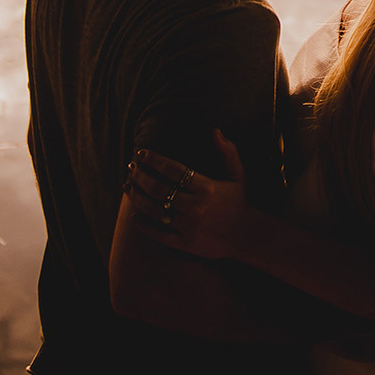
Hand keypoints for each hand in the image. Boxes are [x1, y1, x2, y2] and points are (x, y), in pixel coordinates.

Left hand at [127, 130, 247, 259]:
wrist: (246, 235)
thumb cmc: (239, 201)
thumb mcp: (238, 174)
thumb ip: (228, 152)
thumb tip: (215, 131)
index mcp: (207, 188)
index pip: (174, 170)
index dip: (155, 160)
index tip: (142, 153)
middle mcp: (195, 207)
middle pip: (160, 189)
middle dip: (141, 176)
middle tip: (130, 167)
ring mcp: (188, 227)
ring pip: (156, 210)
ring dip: (138, 197)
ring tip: (127, 186)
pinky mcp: (185, 244)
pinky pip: (159, 235)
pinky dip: (144, 226)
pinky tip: (134, 216)